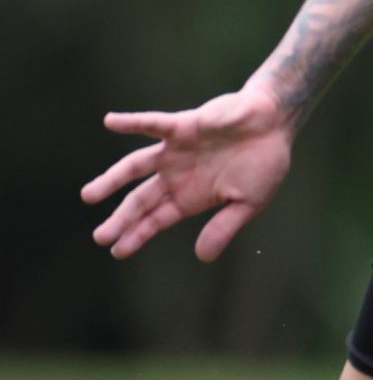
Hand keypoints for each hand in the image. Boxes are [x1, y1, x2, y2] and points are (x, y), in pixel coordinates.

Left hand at [81, 86, 293, 259]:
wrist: (274, 123)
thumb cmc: (265, 162)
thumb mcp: (249, 203)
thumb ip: (224, 228)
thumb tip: (202, 257)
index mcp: (192, 196)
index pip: (157, 219)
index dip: (137, 235)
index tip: (117, 251)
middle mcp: (178, 175)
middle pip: (141, 200)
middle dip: (121, 219)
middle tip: (100, 237)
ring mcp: (176, 151)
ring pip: (135, 166)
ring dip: (112, 180)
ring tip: (89, 196)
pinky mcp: (182, 127)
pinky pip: (153, 124)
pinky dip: (132, 122)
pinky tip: (110, 122)